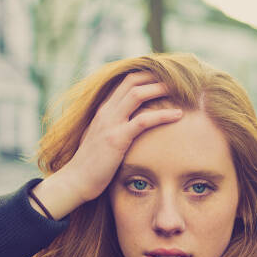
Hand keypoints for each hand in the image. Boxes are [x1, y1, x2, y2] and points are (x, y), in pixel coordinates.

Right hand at [30, 72, 181, 218]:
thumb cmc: (90, 164)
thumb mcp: (100, 138)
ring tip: (181, 89)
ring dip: (160, 88)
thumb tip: (127, 127)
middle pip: (132, 82)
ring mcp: (110, 123)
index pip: (125, 82)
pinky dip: (163, 115)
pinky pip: (143, 121)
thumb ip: (111, 128)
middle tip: (177, 77)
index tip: (164, 77)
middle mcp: (106, 112)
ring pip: (137, 94)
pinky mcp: (117, 138)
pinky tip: (178, 115)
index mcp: (103, 110)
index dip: (145, 76)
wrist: (75, 180)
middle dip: (155, 76)